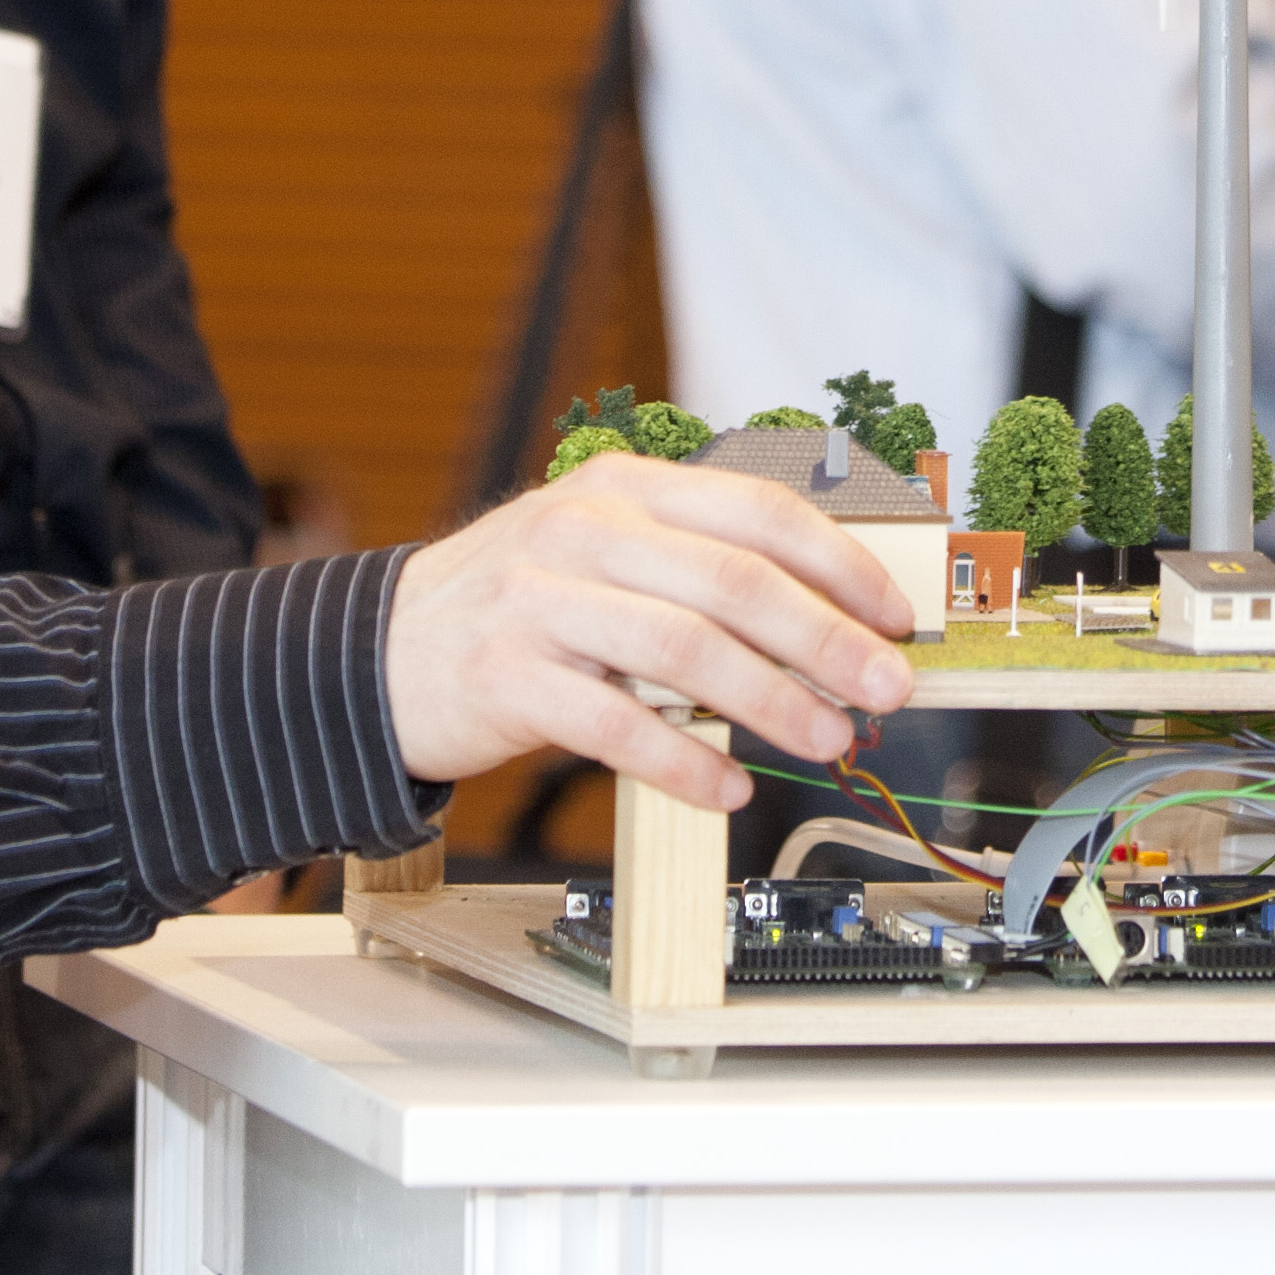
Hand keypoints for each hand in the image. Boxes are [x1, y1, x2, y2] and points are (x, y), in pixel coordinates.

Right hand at [378, 453, 917, 815]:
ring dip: (772, 701)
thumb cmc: (521, 608)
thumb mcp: (607, 555)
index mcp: (626, 488)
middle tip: (887, 687)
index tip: (896, 616)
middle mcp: (584, 530)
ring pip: (684, 650)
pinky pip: (615, 725)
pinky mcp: (506, 677)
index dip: (840, 564)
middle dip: (827, 639)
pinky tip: (728, 786)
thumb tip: (832, 620)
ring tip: (826, 740)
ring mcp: (540, 601)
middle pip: (734, 581)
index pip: (758, 511)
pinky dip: (683, 761)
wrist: (377, 654)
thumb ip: (699, 569)